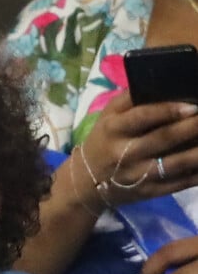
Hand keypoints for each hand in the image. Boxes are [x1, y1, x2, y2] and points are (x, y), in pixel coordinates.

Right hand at [75, 91, 197, 206]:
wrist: (87, 181)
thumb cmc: (103, 140)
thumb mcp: (107, 117)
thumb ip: (130, 99)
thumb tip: (164, 82)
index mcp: (113, 130)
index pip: (141, 117)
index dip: (168, 110)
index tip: (193, 105)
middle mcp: (125, 153)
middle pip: (164, 138)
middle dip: (192, 127)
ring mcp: (139, 176)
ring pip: (176, 163)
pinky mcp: (150, 192)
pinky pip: (180, 183)